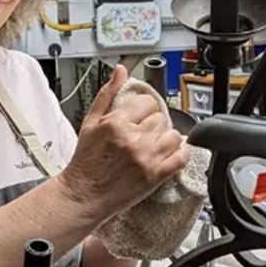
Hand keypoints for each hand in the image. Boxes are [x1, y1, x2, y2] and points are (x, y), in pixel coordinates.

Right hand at [59, 65, 189, 220]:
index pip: (147, 102)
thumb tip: (121, 71)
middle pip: (161, 118)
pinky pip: (181, 157)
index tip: (139, 117)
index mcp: (117, 123)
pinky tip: (169, 155)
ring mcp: (147, 158)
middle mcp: (134, 139)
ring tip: (153, 146)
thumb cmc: (86, 161)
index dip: (144, 108)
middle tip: (142, 135)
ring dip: (166, 139)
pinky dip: (180, 154)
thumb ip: (108, 94)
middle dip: (153, 125)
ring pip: (174, 135)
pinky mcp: (156, 176)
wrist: (84, 194)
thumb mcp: (90, 122)